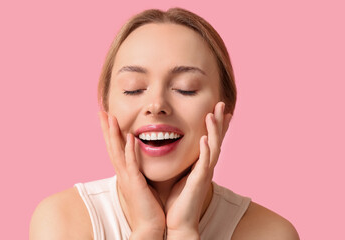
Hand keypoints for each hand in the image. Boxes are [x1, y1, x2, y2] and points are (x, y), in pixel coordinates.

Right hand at [98, 111, 164, 238]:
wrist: (149, 226)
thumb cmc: (148, 205)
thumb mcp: (142, 182)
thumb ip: (139, 170)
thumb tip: (140, 159)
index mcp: (125, 172)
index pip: (115, 148)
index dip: (110, 132)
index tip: (107, 117)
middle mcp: (122, 173)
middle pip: (111, 146)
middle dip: (106, 129)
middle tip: (102, 112)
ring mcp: (127, 178)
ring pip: (118, 152)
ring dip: (114, 134)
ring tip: (111, 118)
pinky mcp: (135, 183)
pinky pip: (132, 163)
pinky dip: (130, 150)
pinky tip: (130, 136)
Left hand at [165, 102, 231, 238]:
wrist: (178, 222)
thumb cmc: (178, 200)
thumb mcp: (180, 174)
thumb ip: (181, 161)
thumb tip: (172, 147)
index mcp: (201, 164)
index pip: (210, 140)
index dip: (216, 125)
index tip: (219, 109)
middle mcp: (206, 167)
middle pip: (216, 139)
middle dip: (219, 121)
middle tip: (222, 104)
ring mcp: (204, 174)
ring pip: (213, 147)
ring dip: (213, 130)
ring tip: (212, 114)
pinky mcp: (199, 182)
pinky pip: (203, 163)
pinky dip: (205, 150)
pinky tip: (204, 138)